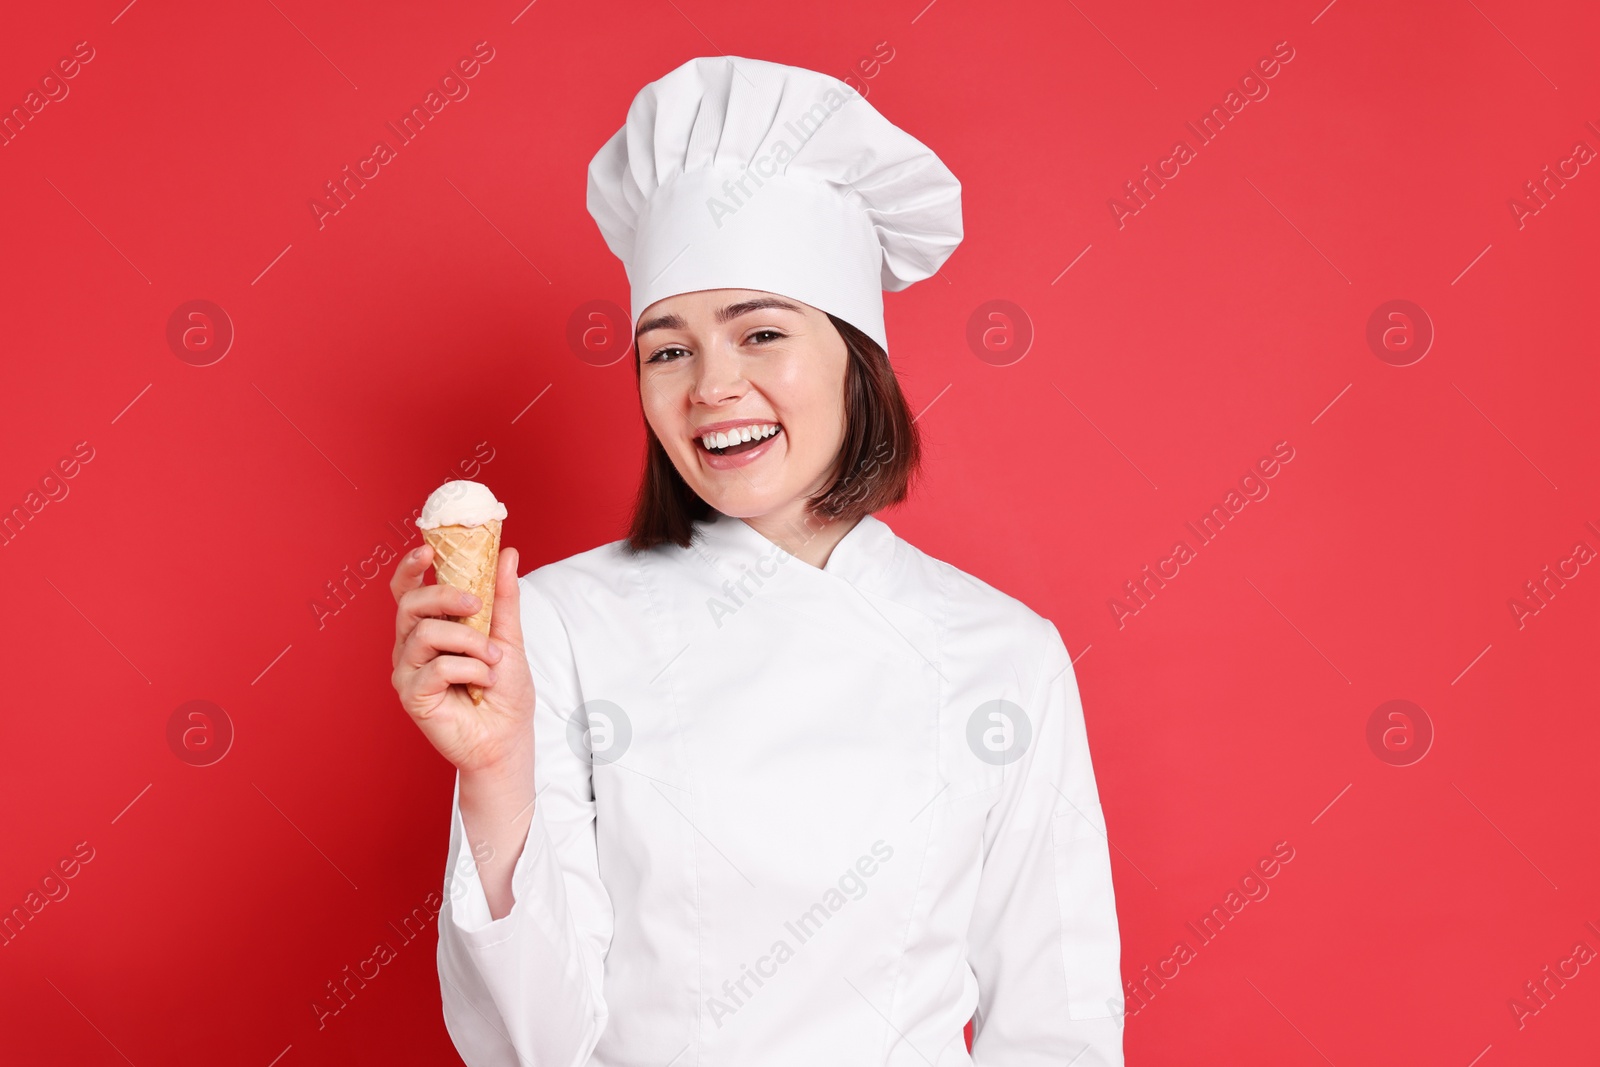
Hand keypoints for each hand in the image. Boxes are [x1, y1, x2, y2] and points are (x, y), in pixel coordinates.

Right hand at [390, 542, 535, 774]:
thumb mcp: (508, 636)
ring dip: (469, 642)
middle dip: (446, 597)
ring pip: (424, 634)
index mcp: (430, 627)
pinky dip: (468, 670)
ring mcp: (407, 671)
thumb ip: (503, 596)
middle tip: (477, 606)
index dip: (411, 567)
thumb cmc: (504, 691)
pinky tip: (483, 682)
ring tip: (493, 660)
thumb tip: (508, 553)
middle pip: (410, 604)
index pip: (407, 590)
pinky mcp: (411, 695)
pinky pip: (435, 667)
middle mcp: (411, 646)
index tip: (429, 550)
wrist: (508, 738)